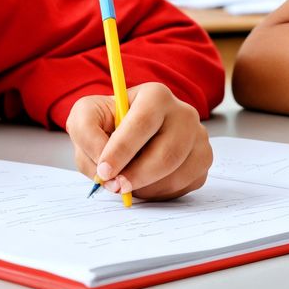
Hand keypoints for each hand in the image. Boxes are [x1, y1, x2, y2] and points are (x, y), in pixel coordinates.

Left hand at [66, 82, 212, 200]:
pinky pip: (185, 186)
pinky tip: (145, 183)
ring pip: (176, 174)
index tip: (104, 171)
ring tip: (126, 182)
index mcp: (156, 95)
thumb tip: (104, 167)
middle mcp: (184, 113)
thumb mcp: (85, 116)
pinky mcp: (203, 160)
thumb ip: (87, 134)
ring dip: (146, 188)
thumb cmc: (108, 122)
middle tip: (114, 186)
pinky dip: (160, 193)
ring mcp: (198, 138)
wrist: (128, 132)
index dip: (122, 150)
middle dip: (136, 176)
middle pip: (167, 154)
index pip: (143, 123)